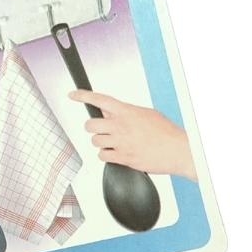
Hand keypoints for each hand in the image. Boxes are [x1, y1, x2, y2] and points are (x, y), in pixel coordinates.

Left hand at [70, 90, 196, 179]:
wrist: (179, 150)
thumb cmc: (166, 133)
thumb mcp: (146, 114)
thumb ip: (126, 112)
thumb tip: (108, 111)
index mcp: (127, 111)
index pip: (100, 100)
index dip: (83, 96)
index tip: (72, 94)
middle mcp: (121, 125)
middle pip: (89, 125)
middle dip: (94, 127)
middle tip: (102, 130)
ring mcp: (120, 142)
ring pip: (94, 141)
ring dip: (102, 142)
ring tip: (116, 142)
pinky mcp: (122, 157)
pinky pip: (102, 156)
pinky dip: (107, 155)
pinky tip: (117, 153)